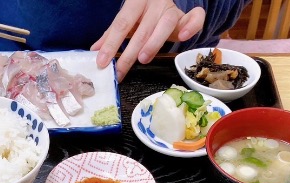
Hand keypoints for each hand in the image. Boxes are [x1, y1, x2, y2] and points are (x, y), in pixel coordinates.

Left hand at [91, 0, 205, 80]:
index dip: (111, 44)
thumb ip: (111, 35)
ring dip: (154, 43)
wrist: (162, 0)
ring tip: (143, 58)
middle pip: (142, 29)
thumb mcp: (126, 22)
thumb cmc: (142, 14)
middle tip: (120, 70)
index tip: (101, 62)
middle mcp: (155, 3)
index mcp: (136, 2)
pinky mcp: (186, 16)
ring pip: (166, 24)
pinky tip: (184, 38)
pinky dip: (191, 27)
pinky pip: (195, 18)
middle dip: (129, 51)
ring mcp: (171, 9)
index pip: (121, 24)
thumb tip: (94, 50)